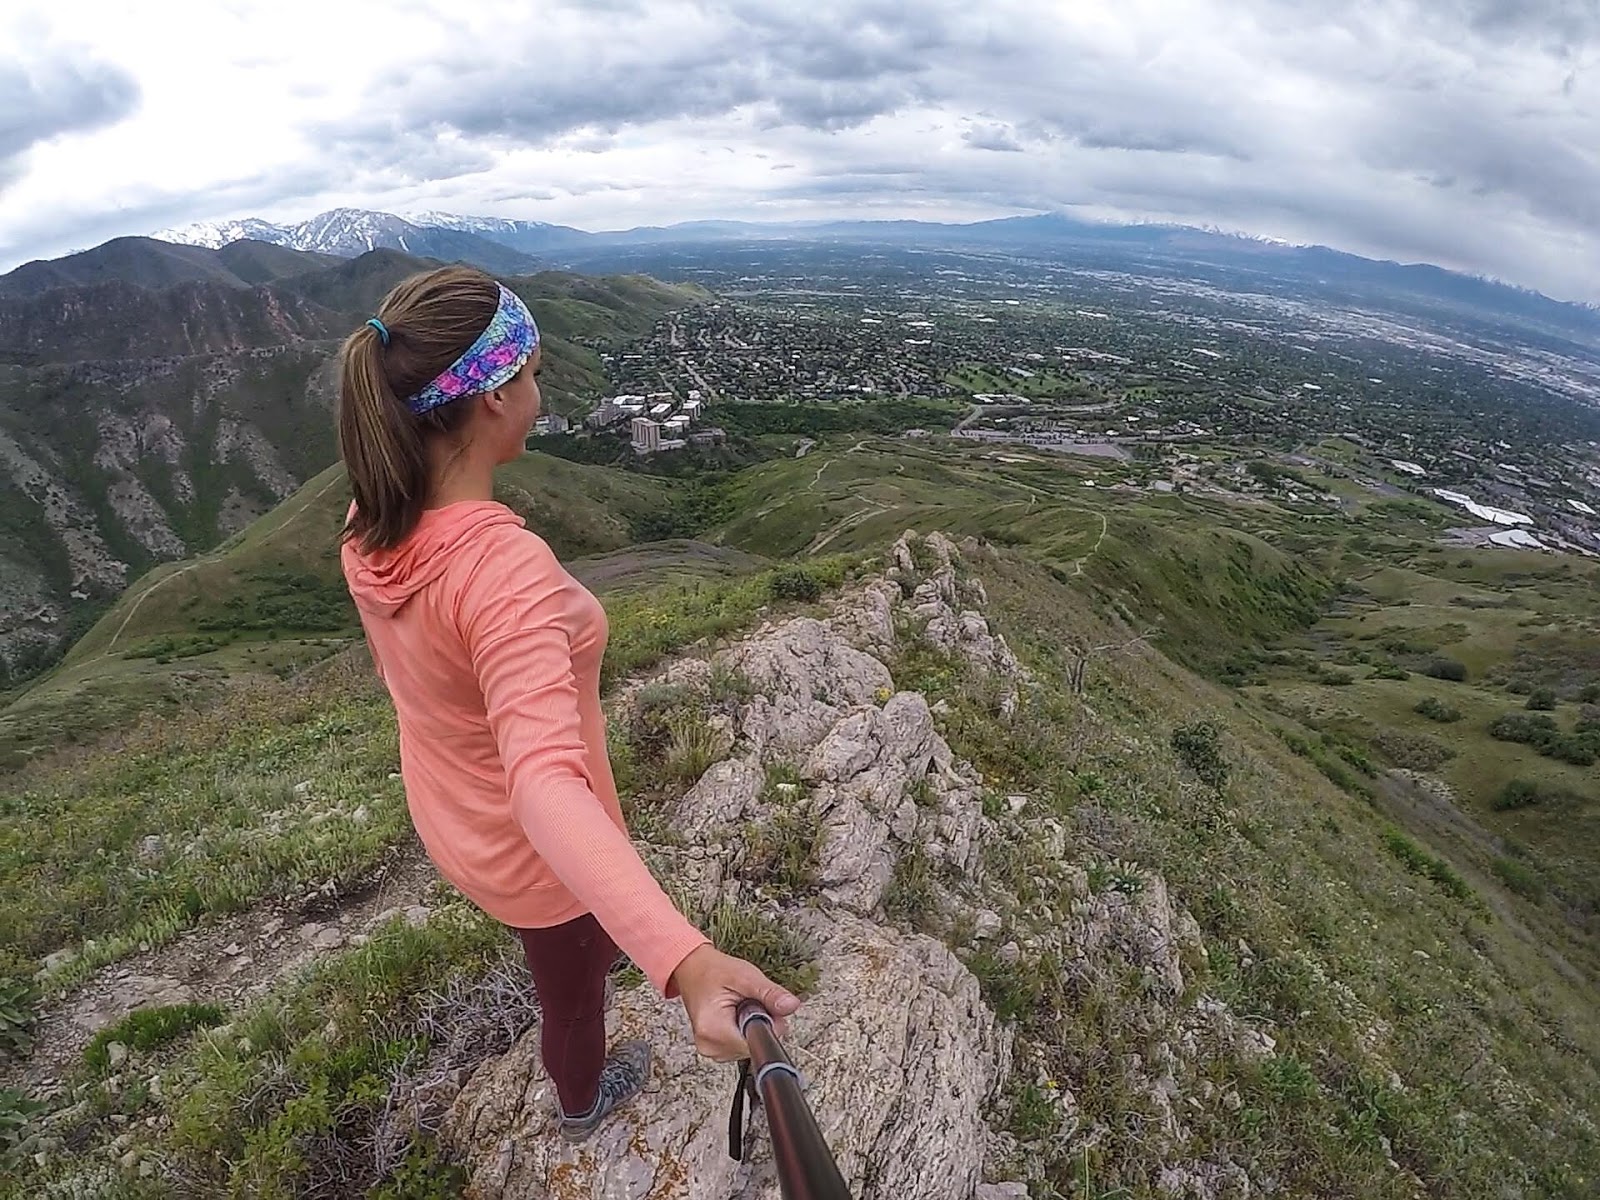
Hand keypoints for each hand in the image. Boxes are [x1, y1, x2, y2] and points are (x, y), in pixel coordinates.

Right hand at [669, 943, 800, 1060]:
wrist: (693, 969)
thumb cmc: (714, 971)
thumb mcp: (745, 976)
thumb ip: (769, 993)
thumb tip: (790, 1005)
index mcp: (713, 1029)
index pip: (756, 1043)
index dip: (768, 1025)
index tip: (763, 1007)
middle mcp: (709, 1045)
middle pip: (754, 1046)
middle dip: (760, 1024)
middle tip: (749, 1001)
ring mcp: (710, 1050)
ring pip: (749, 1047)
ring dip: (752, 1027)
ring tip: (740, 1006)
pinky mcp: (714, 1049)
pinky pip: (740, 1046)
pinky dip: (744, 1030)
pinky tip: (736, 1015)